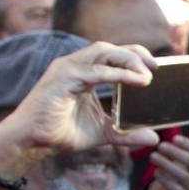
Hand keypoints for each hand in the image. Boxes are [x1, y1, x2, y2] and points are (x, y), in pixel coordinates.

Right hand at [0, 43, 157, 177]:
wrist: (32, 141)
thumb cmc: (61, 133)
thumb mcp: (104, 134)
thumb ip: (127, 134)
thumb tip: (154, 138)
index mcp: (85, 73)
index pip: (112, 55)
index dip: (135, 57)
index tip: (155, 68)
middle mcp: (76, 66)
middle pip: (110, 48)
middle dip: (135, 55)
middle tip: (156, 68)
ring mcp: (67, 69)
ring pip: (102, 52)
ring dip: (128, 61)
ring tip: (146, 76)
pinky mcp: (62, 77)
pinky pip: (95, 71)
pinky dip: (117, 74)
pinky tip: (135, 81)